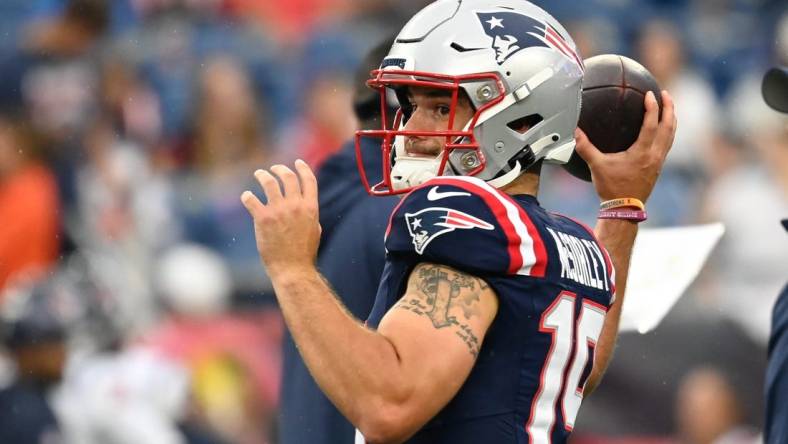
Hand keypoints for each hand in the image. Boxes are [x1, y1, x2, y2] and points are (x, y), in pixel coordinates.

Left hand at [241, 160, 321, 277]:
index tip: (297, 163)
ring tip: (259, 174)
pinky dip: (247, 196)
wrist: (293, 269)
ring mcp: (279, 211)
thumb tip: (305, 205)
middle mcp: (295, 205)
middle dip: (280, 169)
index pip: (308, 180)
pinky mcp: (263, 219)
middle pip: (288, 177)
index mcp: (310, 207)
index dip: (303, 168)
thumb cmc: (304, 253)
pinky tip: (246, 196)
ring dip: (263, 175)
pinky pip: (251, 199)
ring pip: (269, 182)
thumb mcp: (315, 230)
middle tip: (273, 169)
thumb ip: (309, 214)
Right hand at [574, 90, 676, 202]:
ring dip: (671, 119)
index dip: (652, 108)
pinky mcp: (658, 167)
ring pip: (671, 135)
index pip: (651, 124)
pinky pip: (667, 144)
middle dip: (669, 108)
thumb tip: (575, 132)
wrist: (624, 209)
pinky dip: (667, 133)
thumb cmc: (612, 187)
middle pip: (668, 127)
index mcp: (642, 152)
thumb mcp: (597, 166)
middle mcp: (654, 155)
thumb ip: (586, 148)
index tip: (651, 94)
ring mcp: (658, 161)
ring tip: (668, 108)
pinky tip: (662, 130)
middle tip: (665, 94)